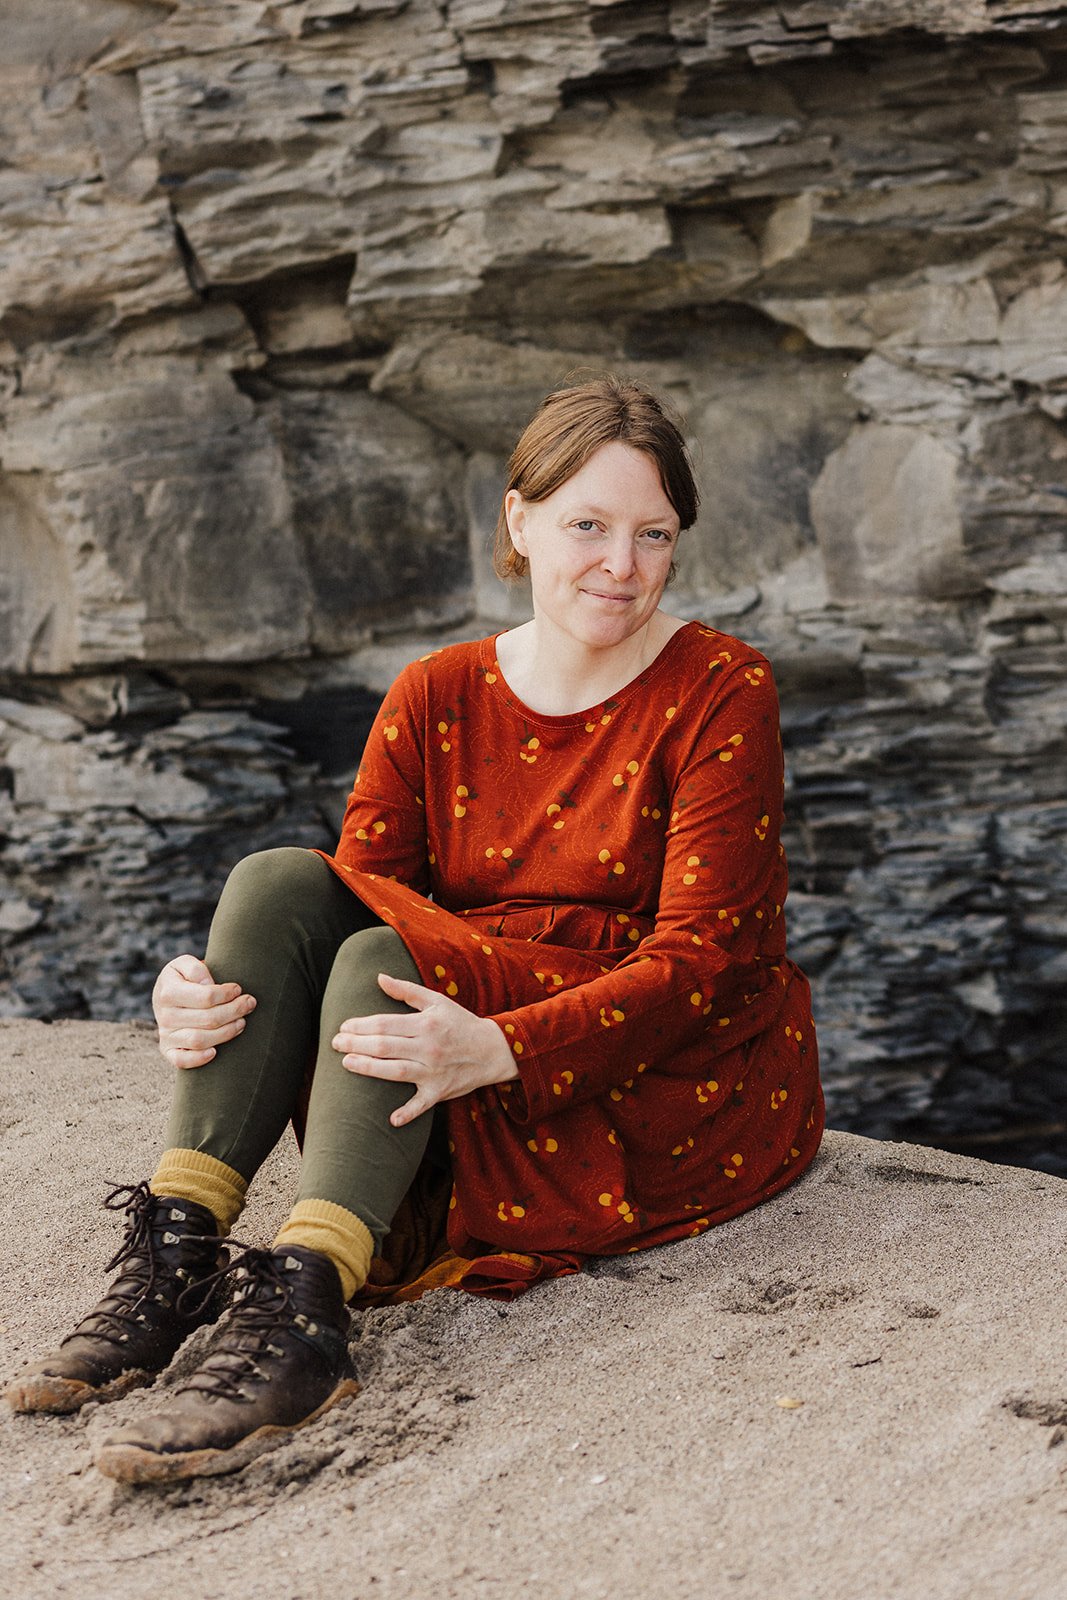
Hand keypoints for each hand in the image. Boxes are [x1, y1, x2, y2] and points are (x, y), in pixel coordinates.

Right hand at [152, 953, 256, 1069]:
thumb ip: (196, 969)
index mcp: (168, 992)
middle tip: (249, 1004)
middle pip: (208, 1019)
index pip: (206, 997)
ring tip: (242, 1022)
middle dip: (234, 1011)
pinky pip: (181, 1060)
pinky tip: (215, 1052)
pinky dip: (198, 1059)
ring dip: (226, 1033)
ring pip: (199, 1040)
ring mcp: (166, 1035)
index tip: (238, 989)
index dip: (227, 994)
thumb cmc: (183, 978)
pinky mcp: (168, 1050)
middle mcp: (165, 1015)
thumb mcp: (185, 964)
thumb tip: (208, 985)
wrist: (166, 995)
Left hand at [332, 972, 518, 1127]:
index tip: (343, 1025)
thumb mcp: (437, 1001)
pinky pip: (421, 1104)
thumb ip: (406, 990)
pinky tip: (391, 1119)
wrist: (493, 1050)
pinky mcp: (439, 1091)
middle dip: (356, 1044)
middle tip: (335, 1043)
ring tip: (346, 1063)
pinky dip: (408, 1112)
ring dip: (369, 1068)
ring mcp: (433, 1071)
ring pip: (395, 1072)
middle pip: (385, 1046)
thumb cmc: (460, 1022)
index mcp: (426, 1024)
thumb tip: (379, 977)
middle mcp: (428, 1047)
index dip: (361, 1025)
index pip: (385, 1023)